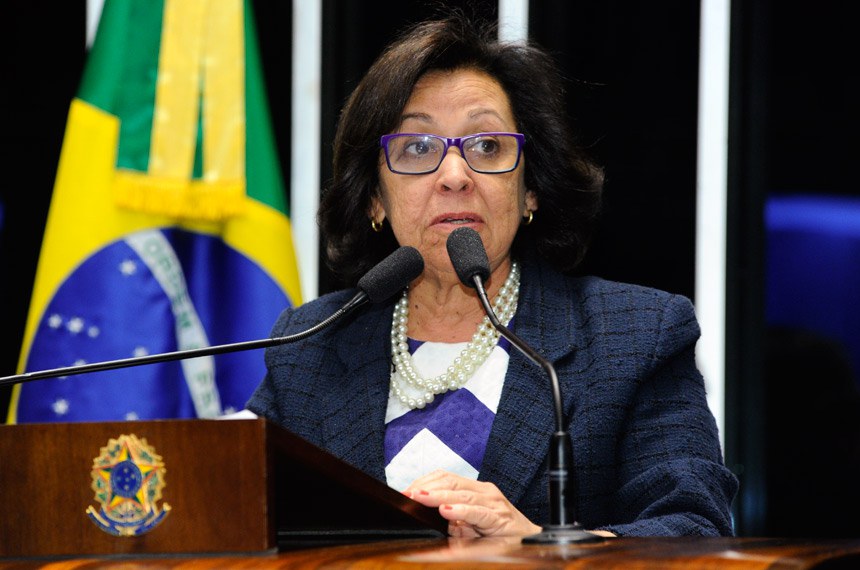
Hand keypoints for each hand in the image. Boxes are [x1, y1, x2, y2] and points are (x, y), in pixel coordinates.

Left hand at [403, 470, 542, 537]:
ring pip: (462, 494)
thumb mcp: (470, 525)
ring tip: (420, 497)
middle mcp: (484, 491)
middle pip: (450, 481)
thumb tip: (426, 518)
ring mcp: (493, 502)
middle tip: (407, 494)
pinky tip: (447, 511)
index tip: (405, 491)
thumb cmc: (499, 533)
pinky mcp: (500, 517)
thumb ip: (451, 520)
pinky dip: (461, 511)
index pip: (445, 477)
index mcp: (475, 489)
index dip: (424, 482)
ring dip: (438, 495)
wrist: (530, 542)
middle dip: (426, 487)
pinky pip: (478, 512)